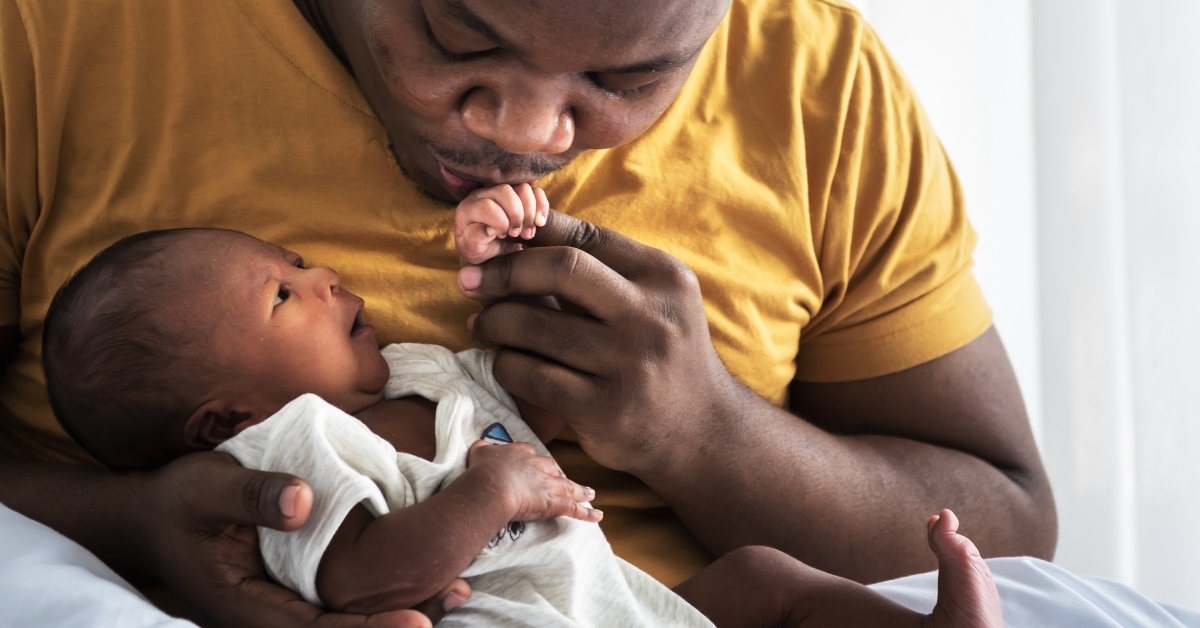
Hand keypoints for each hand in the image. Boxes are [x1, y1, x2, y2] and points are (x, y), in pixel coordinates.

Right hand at [140, 451, 468, 626]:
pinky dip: (379, 605)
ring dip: (395, 617)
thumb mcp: (206, 487)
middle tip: (455, 595)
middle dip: (397, 625)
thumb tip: (303, 502)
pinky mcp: (290, 603)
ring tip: (455, 591)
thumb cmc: (177, 501)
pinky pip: (338, 614)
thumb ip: (252, 495)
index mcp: (242, 610)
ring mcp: (277, 617)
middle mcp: (263, 624)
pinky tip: (422, 586)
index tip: (417, 621)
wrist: (149, 520)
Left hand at [455, 183, 548, 264]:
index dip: (500, 221)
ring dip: (531, 212)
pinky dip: (542, 207)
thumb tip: (490, 229)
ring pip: (523, 188)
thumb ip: (475, 239)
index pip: (487, 205)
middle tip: (518, 234)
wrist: (491, 252)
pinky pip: (536, 191)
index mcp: (468, 208)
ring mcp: (504, 191)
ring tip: (528, 233)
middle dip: (517, 215)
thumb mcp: (472, 250)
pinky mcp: (520, 194)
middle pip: (506, 191)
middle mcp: (484, 194)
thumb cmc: (478, 251)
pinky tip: (539, 224)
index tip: (503, 236)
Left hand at [457, 210, 738, 477]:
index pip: (586, 236)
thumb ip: (603, 269)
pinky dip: (506, 364)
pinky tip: (504, 362)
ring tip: (483, 324)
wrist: (702, 431)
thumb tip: (520, 234)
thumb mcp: (656, 300)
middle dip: (505, 270)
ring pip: (536, 326)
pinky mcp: (604, 408)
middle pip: (562, 268)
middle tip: (471, 280)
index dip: (531, 233)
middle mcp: (651, 316)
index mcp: (663, 277)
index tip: (495, 241)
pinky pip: (531, 374)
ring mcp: (628, 364)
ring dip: (495, 321)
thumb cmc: (663, 354)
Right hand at [466, 440, 601, 522]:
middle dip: (559, 475)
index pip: (532, 455)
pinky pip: (573, 508)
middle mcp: (538, 466)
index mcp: (521, 453)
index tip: (535, 465)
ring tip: (590, 494)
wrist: (492, 484)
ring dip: (580, 491)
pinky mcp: (552, 502)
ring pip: (568, 487)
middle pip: (553, 469)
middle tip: (563, 480)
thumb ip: (483, 449)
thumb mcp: (480, 451)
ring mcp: (548, 484)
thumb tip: (482, 447)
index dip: (534, 461)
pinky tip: (597, 516)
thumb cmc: (483, 468)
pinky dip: (586, 513)